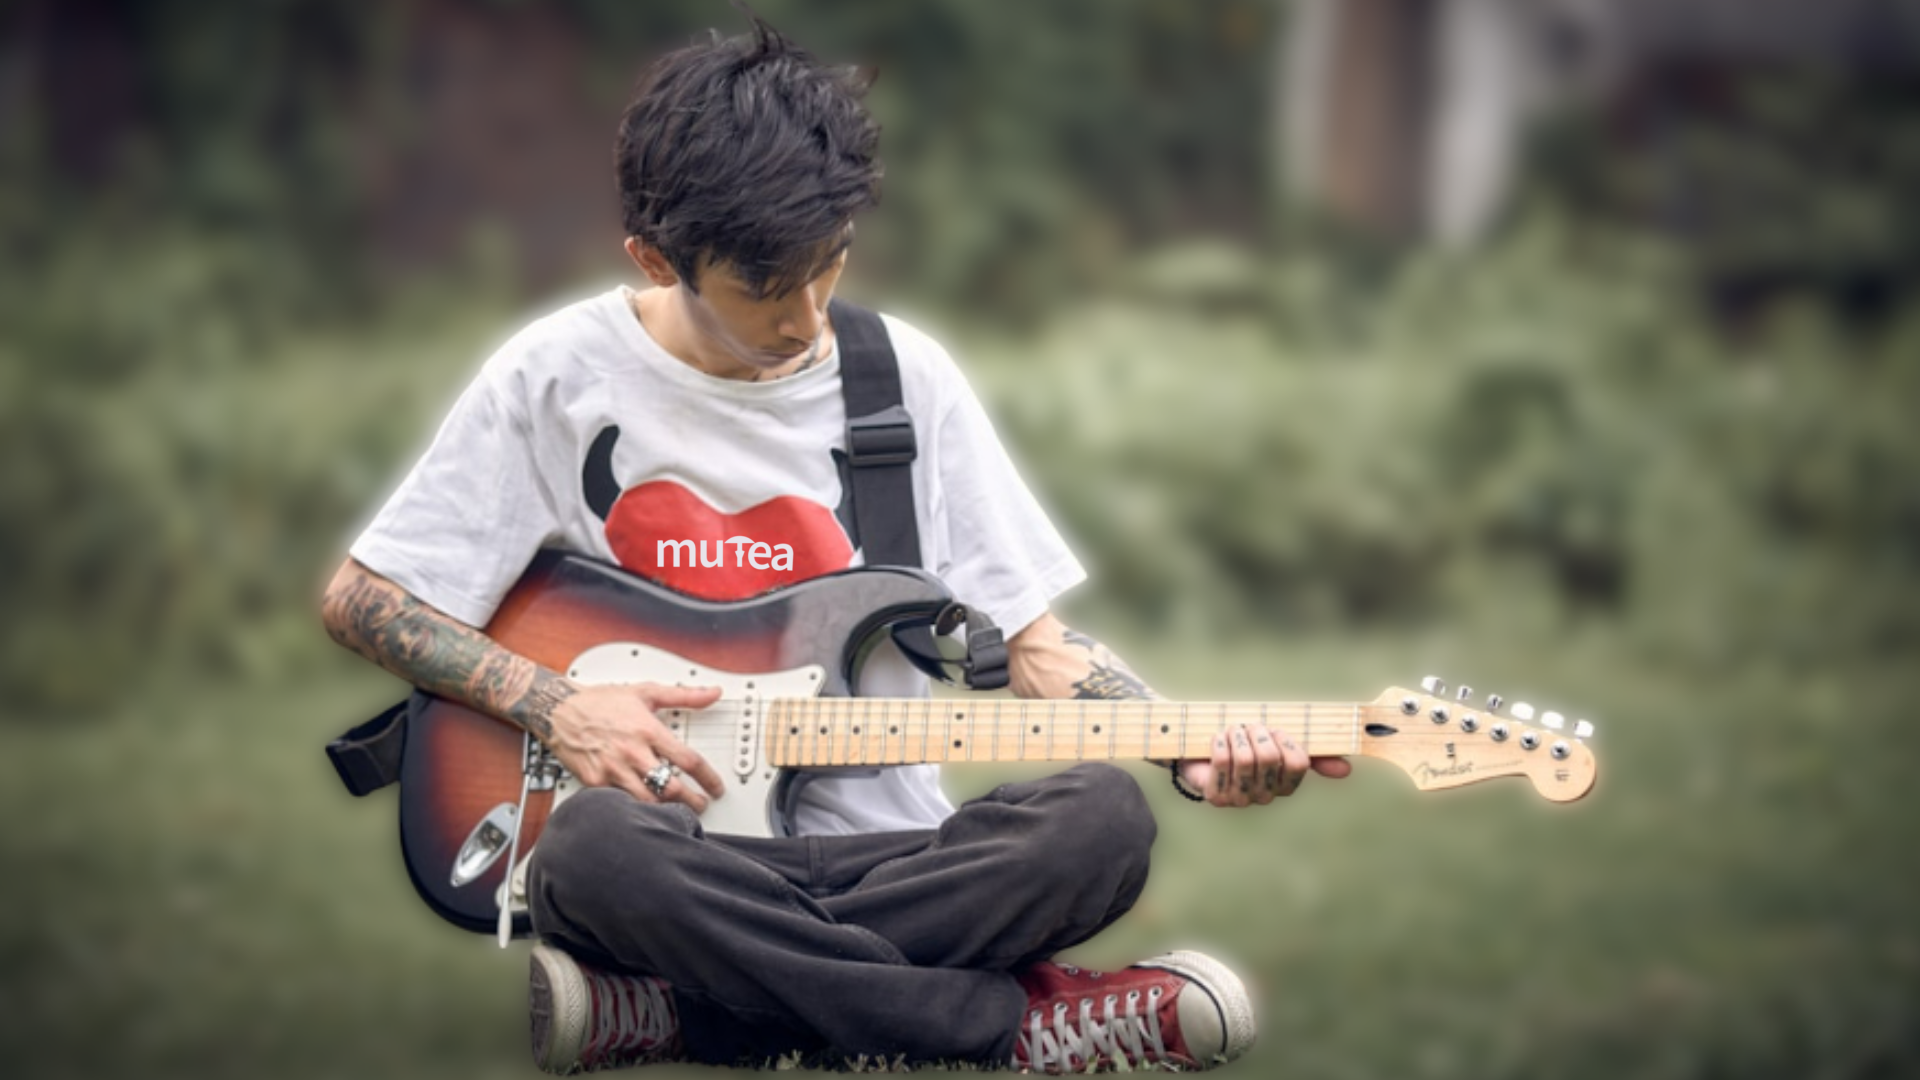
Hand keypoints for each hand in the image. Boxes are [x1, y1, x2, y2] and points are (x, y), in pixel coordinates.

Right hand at [546, 682, 726, 811]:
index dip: (708, 779)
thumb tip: (713, 693)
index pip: (688, 761)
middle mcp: (632, 752)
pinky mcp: (594, 782)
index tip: (716, 788)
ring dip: (665, 810)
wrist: (558, 709)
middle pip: (670, 788)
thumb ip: (684, 696)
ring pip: (646, 802)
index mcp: (647, 730)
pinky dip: (635, 809)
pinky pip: (620, 803)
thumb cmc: (601, 702)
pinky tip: (645, 811)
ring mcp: (612, 770)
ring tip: (676, 811)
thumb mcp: (646, 692)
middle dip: (691, 802)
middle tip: (700, 805)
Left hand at [1178, 724, 1351, 807]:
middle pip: (1269, 757)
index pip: (1298, 763)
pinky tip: (1217, 740)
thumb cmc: (1245, 747)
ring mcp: (1240, 799)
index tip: (1274, 731)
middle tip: (1248, 728)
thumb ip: (1313, 756)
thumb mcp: (1280, 746)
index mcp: (1285, 786)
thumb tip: (1347, 769)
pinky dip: (1219, 742)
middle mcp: (1265, 797)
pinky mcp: (1216, 796)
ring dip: (1236, 735)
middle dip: (1257, 733)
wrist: (1202, 754)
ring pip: (1245, 758)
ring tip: (1232, 733)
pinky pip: (1222, 761)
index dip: (1285, 740)